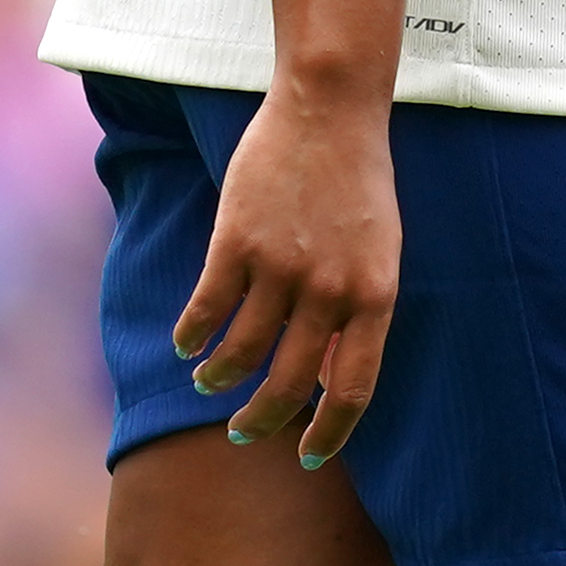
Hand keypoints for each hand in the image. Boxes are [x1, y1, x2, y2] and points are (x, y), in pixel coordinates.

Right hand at [171, 85, 398, 470]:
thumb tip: (331, 379)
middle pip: (290, 383)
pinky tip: (185, 344)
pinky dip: (192, 335)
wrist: (331, 109)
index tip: (310, 457)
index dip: (330, 432)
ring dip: (220, 379)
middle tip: (244, 431)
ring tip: (208, 383)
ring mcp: (281, 267)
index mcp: (375, 296)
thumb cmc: (358, 182)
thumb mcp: (379, 252)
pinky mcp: (237, 241)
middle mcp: (329, 291)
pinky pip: (207, 309)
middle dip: (262, 418)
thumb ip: (358, 314)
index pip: (353, 389)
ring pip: (241, 353)